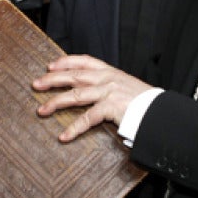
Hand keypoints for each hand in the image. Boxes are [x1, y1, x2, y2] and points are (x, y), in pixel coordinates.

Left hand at [33, 55, 151, 141]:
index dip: (65, 62)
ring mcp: (109, 91)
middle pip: (74, 75)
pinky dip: (74, 128)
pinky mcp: (112, 106)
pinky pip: (88, 118)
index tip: (50, 65)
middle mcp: (108, 78)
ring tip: (41, 110)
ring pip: (75, 94)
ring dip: (56, 102)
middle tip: (36, 84)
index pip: (84, 61)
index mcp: (111, 71)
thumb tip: (91, 90)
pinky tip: (64, 136)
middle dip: (52, 79)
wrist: (161, 111)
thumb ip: (109, 85)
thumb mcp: (126, 87)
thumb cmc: (144, 102)